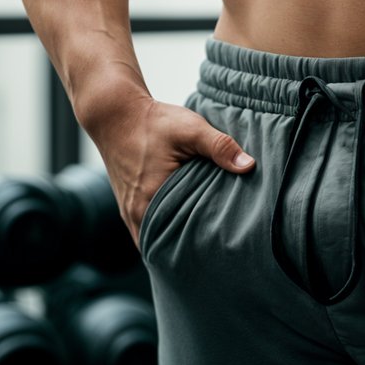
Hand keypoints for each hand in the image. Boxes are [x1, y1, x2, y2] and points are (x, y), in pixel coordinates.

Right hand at [90, 92, 256, 247]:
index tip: (223, 246)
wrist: (115, 113)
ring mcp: (129, 213)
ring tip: (202, 242)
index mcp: (152, 201)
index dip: (201, 245)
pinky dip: (163, 230)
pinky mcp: (127, 206)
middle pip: (166, 244)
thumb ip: (220, 147)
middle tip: (217, 250)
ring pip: (155, 240)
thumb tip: (249, 166)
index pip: (180, 240)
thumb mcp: (191, 129)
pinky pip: (146, 230)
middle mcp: (137, 213)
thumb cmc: (153, 122)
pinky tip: (181, 227)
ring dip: (174, 240)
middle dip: (189, 249)